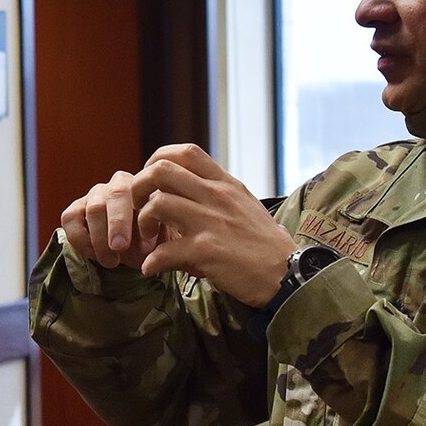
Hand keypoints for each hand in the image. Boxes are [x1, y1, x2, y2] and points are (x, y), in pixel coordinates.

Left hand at [60, 145, 293, 305]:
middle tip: (138, 209)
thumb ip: (217, 196)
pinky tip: (153, 268)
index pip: (186, 152)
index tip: (150, 180)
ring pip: (157, 204)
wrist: (287, 273)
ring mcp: (211, 222)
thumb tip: (189, 191)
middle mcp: (216, 196)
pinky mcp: (207, 251)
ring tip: (146, 241)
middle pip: (161, 171)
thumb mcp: (245, 206)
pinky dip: (151, 262)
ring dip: (142, 223)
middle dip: (138, 188)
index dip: (158, 160)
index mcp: (225, 184)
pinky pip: (164, 251)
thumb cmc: (264, 244)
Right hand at [60, 168, 157, 270]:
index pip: (143, 194)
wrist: (133, 247)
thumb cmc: (149, 240)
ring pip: (94, 209)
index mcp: (145, 186)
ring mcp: (94, 195)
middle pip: (116, 194)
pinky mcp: (74, 210)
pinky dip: (80, 239)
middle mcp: (118, 184)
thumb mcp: (159, 239)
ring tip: (111, 262)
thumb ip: (156, 239)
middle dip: (117, 223)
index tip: (147, 249)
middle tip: (120, 248)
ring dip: (101, 239)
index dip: (143, 221)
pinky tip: (93, 255)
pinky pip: (70, 218)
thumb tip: (145, 250)